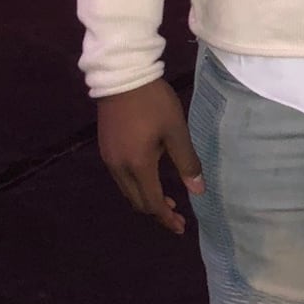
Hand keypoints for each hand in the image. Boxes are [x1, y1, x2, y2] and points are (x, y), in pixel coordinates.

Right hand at [97, 77, 204, 235]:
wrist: (122, 75)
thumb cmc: (154, 102)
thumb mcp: (176, 130)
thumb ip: (187, 162)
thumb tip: (198, 190)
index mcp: (138, 164)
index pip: (152, 201)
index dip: (166, 217)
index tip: (180, 227)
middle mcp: (119, 167)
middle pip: (137, 201)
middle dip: (157, 211)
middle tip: (178, 215)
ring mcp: (109, 158)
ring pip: (128, 190)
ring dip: (146, 198)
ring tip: (167, 199)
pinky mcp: (105, 148)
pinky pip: (121, 178)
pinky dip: (137, 185)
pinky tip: (150, 178)